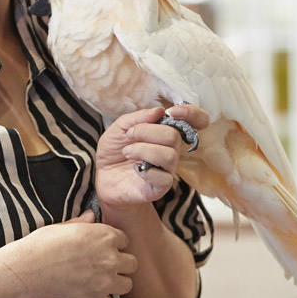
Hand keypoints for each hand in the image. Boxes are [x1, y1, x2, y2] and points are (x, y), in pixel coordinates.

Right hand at [4, 210, 136, 297]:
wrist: (28, 270)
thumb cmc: (43, 245)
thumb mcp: (64, 227)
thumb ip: (83, 223)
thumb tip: (91, 216)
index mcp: (105, 236)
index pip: (125, 240)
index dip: (114, 245)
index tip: (104, 250)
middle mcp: (110, 258)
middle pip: (132, 263)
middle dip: (121, 264)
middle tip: (105, 267)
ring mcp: (106, 281)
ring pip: (127, 284)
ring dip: (116, 283)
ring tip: (100, 282)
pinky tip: (89, 294)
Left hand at [94, 104, 210, 208]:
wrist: (103, 177)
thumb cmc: (114, 151)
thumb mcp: (120, 128)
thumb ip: (138, 117)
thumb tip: (160, 110)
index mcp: (164, 132)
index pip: (194, 121)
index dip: (190, 113)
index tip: (170, 111)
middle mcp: (170, 149)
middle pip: (174, 136)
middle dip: (148, 131)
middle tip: (130, 135)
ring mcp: (167, 169)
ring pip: (169, 156)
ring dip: (143, 150)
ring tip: (126, 151)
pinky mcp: (161, 187)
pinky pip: (164, 178)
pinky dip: (146, 170)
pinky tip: (135, 168)